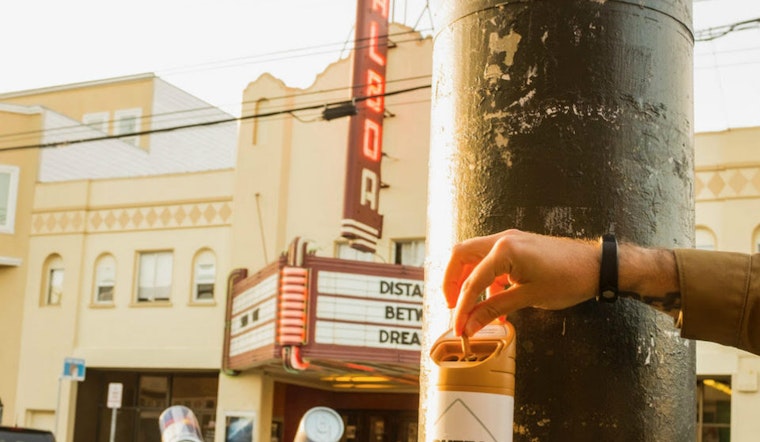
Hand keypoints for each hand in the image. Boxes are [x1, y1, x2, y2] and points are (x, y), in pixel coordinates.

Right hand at [443, 229, 599, 336]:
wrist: (597, 266)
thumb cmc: (568, 278)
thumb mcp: (528, 297)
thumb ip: (494, 308)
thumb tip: (470, 325)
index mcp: (504, 250)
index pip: (471, 281)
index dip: (461, 308)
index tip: (458, 328)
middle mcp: (502, 240)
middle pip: (461, 256)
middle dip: (451, 282)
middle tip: (451, 306)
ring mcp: (509, 240)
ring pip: (474, 257)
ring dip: (467, 280)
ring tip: (470, 306)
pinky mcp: (517, 247)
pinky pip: (491, 261)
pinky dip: (486, 280)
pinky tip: (494, 304)